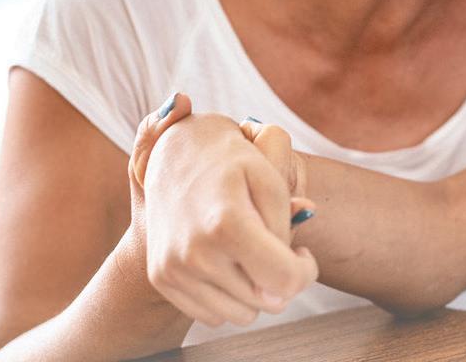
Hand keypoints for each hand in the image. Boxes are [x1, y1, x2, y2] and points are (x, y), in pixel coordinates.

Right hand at [128, 95, 317, 328]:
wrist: (174, 149)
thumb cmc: (230, 161)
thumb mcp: (269, 176)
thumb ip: (288, 229)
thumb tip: (288, 281)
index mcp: (226, 224)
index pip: (285, 282)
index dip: (304, 271)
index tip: (300, 252)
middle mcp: (195, 252)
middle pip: (266, 304)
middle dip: (277, 279)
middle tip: (269, 244)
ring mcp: (173, 267)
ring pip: (240, 316)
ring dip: (251, 291)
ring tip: (244, 251)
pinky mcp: (161, 276)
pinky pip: (211, 315)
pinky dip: (223, 295)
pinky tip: (221, 258)